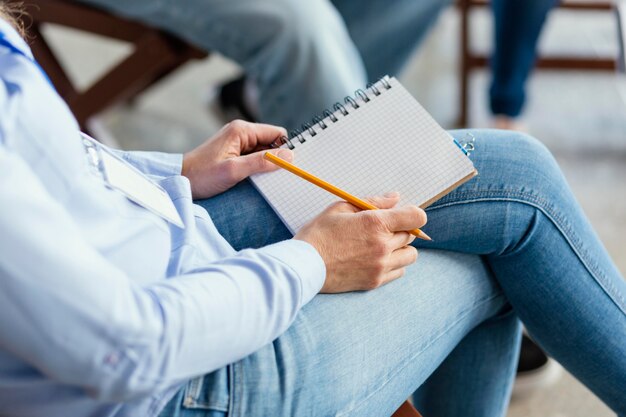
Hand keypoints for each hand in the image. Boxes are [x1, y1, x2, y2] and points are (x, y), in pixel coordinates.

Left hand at [182, 120, 293, 198]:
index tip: (289, 166)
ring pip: (263, 151)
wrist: (179, 181)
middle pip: (271, 142)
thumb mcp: (234, 170)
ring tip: (260, 179)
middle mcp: (240, 132)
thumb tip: (289, 156)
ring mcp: (236, 143)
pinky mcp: (233, 153)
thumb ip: (262, 161)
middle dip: (276, 158)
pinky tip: (252, 179)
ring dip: (265, 165)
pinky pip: (253, 158)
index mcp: (241, 130)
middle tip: (275, 176)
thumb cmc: (202, 175)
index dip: (285, 149)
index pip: (277, 133)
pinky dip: (256, 168)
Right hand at [294, 193, 426, 292]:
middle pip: (411, 235)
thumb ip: (372, 202)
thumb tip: (394, 198)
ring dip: (401, 248)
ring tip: (382, 245)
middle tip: (381, 228)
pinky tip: (376, 259)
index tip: (402, 214)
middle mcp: (383, 246)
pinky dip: (394, 264)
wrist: (303, 266)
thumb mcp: (340, 208)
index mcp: (375, 223)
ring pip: (410, 255)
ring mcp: (380, 266)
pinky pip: (400, 271)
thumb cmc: (318, 234)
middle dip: (400, 229)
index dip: (412, 213)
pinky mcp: (375, 281)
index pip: (416, 217)